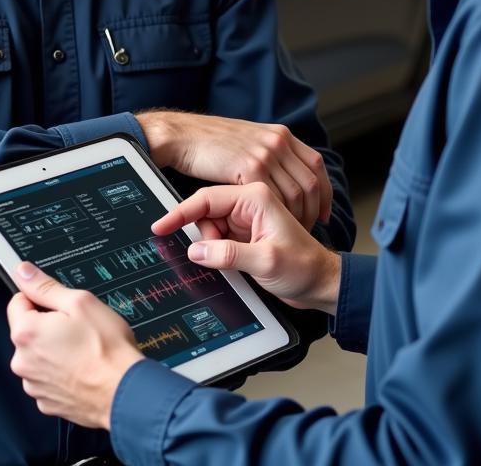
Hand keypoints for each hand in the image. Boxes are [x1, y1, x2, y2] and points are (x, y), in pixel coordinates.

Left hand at [7, 263, 143, 429]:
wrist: (124, 391)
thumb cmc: (106, 349)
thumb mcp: (80, 302)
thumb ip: (46, 286)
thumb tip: (23, 272)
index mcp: (26, 333)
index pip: (18, 301)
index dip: (41, 298)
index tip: (60, 305)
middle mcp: (23, 362)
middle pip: (28, 330)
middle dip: (48, 325)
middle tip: (77, 327)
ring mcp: (33, 385)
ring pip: (38, 355)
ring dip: (54, 350)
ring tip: (82, 350)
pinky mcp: (46, 402)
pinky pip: (47, 378)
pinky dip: (60, 372)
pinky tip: (81, 368)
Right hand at [136, 110, 331, 230]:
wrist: (182, 135)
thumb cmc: (209, 142)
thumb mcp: (247, 140)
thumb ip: (266, 153)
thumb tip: (282, 176)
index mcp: (280, 134)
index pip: (316, 166)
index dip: (324, 192)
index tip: (324, 212)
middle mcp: (277, 142)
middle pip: (310, 184)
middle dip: (314, 211)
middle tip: (308, 229)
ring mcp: (264, 154)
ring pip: (294, 194)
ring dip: (296, 218)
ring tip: (290, 233)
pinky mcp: (249, 167)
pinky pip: (272, 198)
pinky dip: (277, 217)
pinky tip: (270, 228)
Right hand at [152, 182, 341, 314]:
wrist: (320, 284)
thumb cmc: (303, 268)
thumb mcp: (265, 261)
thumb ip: (228, 254)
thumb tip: (195, 251)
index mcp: (256, 196)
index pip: (207, 198)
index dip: (180, 213)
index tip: (160, 227)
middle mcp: (251, 202)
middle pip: (206, 212)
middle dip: (204, 236)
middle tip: (216, 257)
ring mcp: (247, 218)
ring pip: (211, 227)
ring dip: (213, 246)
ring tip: (236, 262)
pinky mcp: (246, 234)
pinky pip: (219, 238)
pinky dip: (218, 251)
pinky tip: (232, 263)